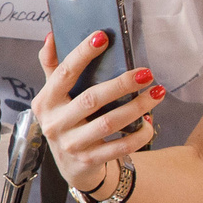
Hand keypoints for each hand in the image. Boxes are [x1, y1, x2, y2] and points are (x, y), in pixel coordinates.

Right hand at [30, 31, 159, 192]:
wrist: (70, 166)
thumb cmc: (66, 121)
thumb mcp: (54, 96)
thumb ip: (52, 67)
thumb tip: (52, 36)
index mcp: (46, 101)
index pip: (64, 73)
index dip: (82, 54)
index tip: (102, 37)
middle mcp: (55, 123)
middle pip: (91, 99)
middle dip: (121, 84)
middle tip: (146, 73)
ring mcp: (72, 144)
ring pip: (109, 122)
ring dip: (137, 107)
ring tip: (156, 93)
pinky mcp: (89, 161)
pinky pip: (120, 147)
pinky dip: (138, 134)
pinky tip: (149, 122)